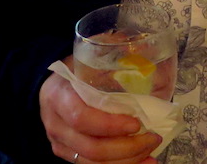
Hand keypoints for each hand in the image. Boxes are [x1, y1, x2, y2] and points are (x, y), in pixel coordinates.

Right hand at [40, 63, 161, 163]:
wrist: (54, 85)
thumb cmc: (77, 68)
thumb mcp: (90, 56)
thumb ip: (112, 54)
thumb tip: (144, 53)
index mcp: (59, 96)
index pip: (81, 118)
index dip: (110, 125)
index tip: (136, 123)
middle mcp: (56, 124)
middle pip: (90, 147)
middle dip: (126, 148)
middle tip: (153, 138)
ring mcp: (61, 144)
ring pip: (93, 163)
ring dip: (126, 161)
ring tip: (151, 152)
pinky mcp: (70, 155)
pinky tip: (142, 162)